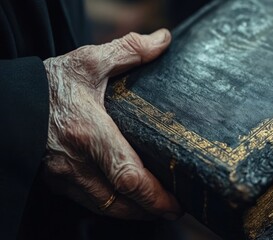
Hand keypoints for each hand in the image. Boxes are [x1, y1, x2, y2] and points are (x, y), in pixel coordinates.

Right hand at [43, 29, 180, 219]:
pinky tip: (129, 199)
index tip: (175, 203)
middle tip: (175, 208)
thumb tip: (164, 41)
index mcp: (88, 132)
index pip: (126, 175)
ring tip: (158, 206)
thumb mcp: (89, 62)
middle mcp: (75, 162)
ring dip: (134, 212)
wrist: (12, 102)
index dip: (153, 195)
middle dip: (150, 210)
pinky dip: (114, 206)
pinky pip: (91, 203)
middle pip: (119, 202)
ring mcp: (64, 176)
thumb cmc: (51, 83)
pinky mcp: (57, 182)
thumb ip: (129, 51)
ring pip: (105, 208)